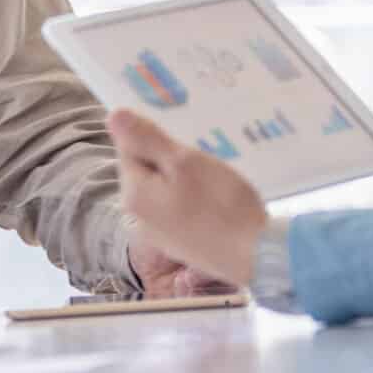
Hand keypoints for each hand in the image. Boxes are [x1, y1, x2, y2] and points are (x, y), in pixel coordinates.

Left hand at [107, 110, 268, 288]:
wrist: (257, 255)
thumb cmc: (221, 204)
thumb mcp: (184, 162)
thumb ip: (147, 140)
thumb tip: (114, 116)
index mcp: (133, 194)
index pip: (128, 148)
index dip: (153, 134)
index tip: (180, 131)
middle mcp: (139, 218)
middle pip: (146, 171)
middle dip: (169, 157)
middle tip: (202, 152)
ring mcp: (161, 235)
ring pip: (164, 190)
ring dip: (183, 177)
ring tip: (213, 173)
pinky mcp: (182, 245)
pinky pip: (179, 209)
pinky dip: (194, 198)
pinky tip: (217, 197)